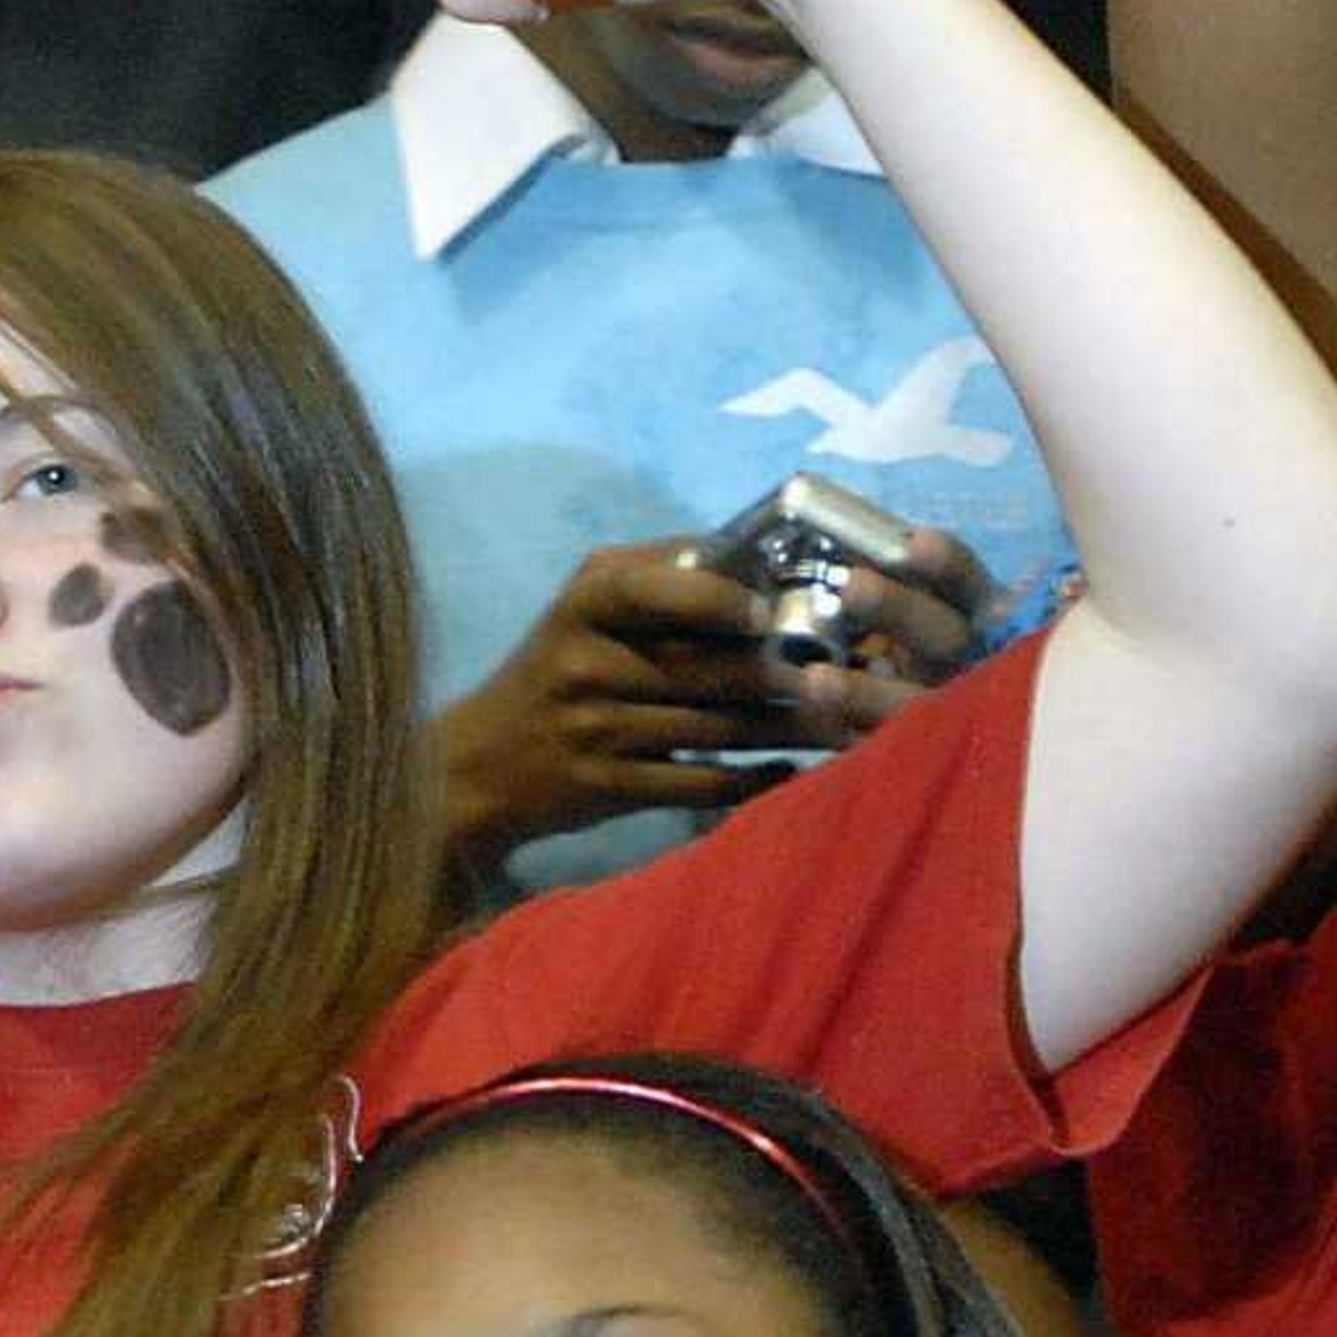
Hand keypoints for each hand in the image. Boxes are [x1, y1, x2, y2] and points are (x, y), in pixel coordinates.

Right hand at [437, 532, 981, 845]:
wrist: (478, 766)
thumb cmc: (552, 676)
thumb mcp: (586, 609)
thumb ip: (660, 575)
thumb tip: (759, 550)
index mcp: (589, 600)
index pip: (668, 585)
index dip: (732, 598)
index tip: (786, 607)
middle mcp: (589, 659)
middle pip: (710, 664)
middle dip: (788, 668)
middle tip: (858, 668)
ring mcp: (597, 727)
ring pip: (717, 725)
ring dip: (789, 725)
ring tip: (847, 720)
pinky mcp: (608, 786)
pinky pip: (698, 783)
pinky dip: (751, 780)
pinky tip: (792, 773)